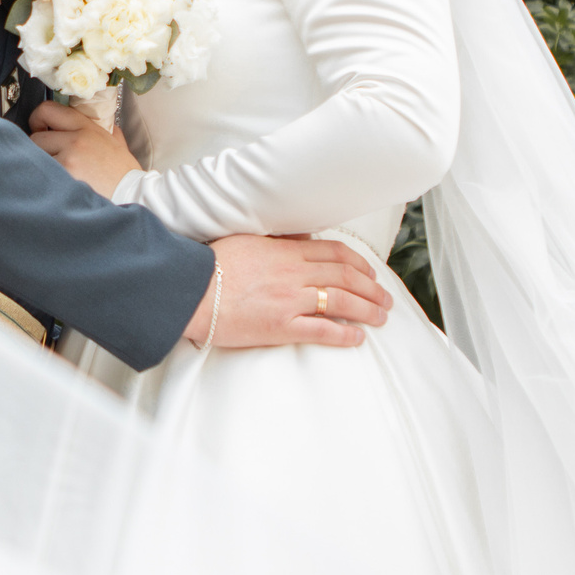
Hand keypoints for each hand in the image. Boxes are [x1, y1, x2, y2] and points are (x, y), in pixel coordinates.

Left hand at [30, 99, 140, 198]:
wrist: (132, 197)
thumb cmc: (124, 175)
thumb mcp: (117, 143)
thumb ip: (103, 129)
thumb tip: (97, 123)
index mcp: (88, 128)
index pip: (49, 109)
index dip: (38, 119)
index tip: (39, 129)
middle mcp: (76, 140)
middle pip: (35, 137)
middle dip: (38, 150)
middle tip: (49, 159)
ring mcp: (68, 159)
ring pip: (36, 158)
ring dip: (42, 167)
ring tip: (58, 176)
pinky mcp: (64, 178)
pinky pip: (42, 176)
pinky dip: (46, 182)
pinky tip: (60, 188)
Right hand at [185, 234, 389, 349]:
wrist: (190, 290)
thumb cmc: (212, 265)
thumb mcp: (247, 239)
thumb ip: (277, 240)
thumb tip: (300, 237)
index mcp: (287, 251)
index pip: (335, 253)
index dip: (359, 263)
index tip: (371, 273)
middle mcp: (295, 273)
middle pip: (346, 277)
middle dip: (372, 289)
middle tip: (385, 299)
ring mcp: (290, 299)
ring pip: (342, 302)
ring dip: (367, 310)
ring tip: (380, 317)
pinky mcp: (281, 326)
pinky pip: (322, 330)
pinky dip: (344, 334)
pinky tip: (357, 338)